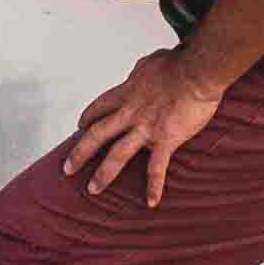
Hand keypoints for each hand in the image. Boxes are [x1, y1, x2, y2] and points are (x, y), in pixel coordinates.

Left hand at [66, 51, 224, 206]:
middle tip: (67, 168)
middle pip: (97, 135)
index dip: (87, 118)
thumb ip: (140, 72)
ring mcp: (145, 129)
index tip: (80, 126)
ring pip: (116, 155)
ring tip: (93, 189)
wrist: (196, 71)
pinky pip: (156, 168)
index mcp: (126, 93)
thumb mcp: (149, 62)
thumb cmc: (178, 63)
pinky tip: (151, 202)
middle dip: (79, 153)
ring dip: (103, 174)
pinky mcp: (165, 140)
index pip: (99, 108)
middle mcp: (130, 113)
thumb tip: (139, 73)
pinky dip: (154, 186)